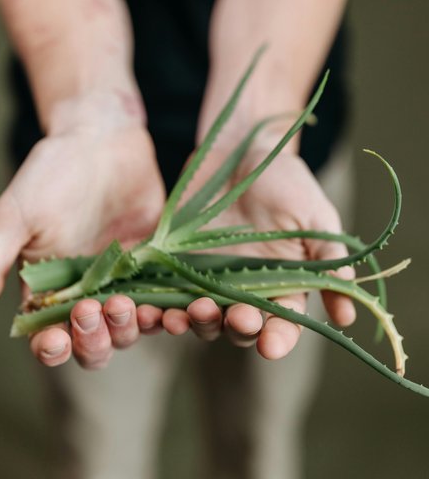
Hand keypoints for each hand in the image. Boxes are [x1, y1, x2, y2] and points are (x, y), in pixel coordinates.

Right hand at [0, 99, 164, 368]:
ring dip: (132, 328)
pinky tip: (174, 309)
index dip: (53, 348)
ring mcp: (125, 280)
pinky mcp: (156, 264)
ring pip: (132, 326)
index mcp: (50, 289)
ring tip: (132, 307)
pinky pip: (165, 297)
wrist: (102, 139)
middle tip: (95, 309)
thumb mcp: (15, 218)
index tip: (57, 339)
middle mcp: (89, 291)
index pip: (50, 336)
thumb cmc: (51, 174)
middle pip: (96, 342)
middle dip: (96, 338)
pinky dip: (170, 311)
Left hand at [141, 137, 354, 358]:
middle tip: (236, 317)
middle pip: (238, 326)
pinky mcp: (177, 263)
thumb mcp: (314, 217)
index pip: (281, 323)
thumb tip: (348, 316)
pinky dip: (157, 306)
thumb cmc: (285, 181)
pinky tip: (149, 308)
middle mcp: (243, 288)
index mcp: (280, 283)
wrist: (240, 151)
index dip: (278, 338)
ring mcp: (207, 277)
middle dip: (236, 327)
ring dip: (193, 323)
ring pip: (199, 316)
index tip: (271, 346)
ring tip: (185, 316)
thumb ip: (328, 260)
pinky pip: (165, 292)